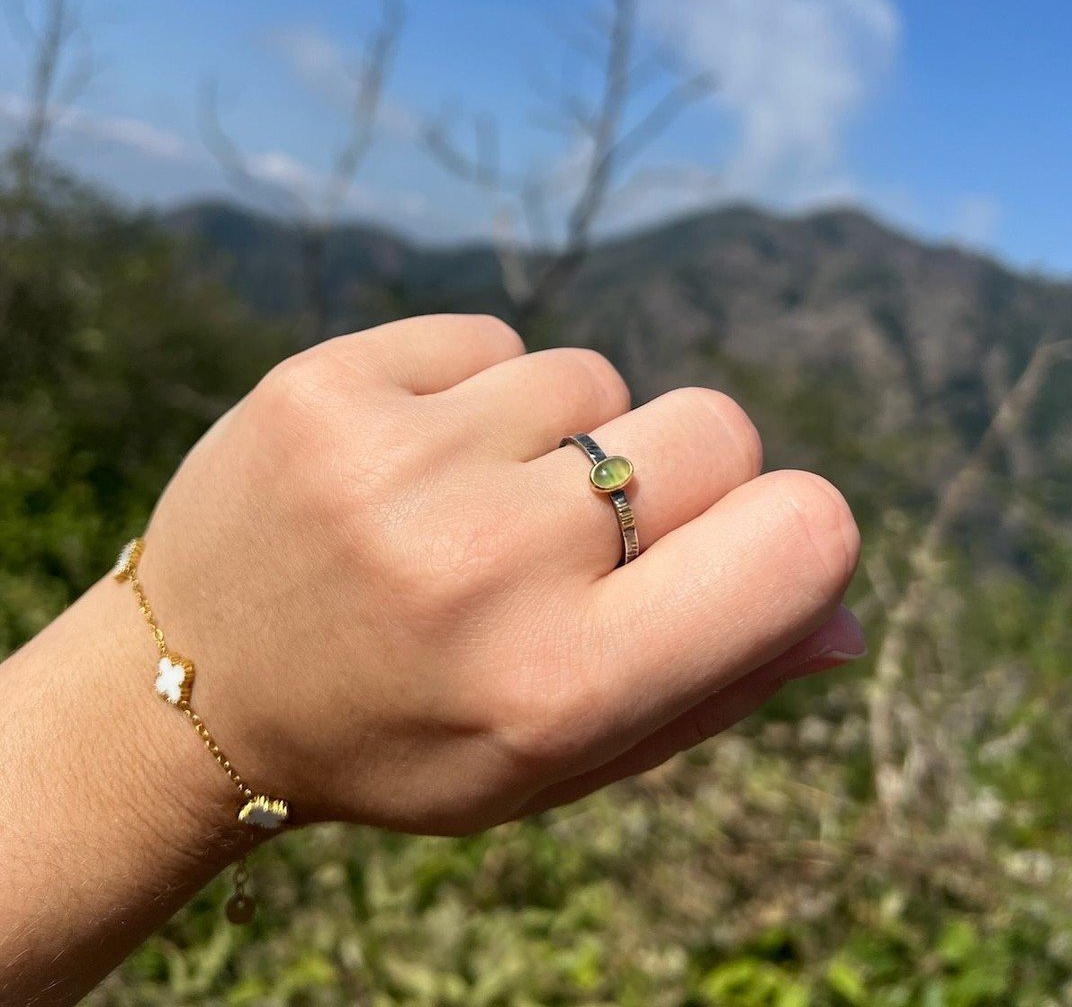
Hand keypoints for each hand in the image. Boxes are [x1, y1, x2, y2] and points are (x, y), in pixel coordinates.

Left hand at [139, 314, 861, 834]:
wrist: (194, 690)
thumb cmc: (407, 733)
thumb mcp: (560, 763)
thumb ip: (711, 689)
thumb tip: (843, 616)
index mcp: (567, 684)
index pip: (801, 537)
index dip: (794, 532)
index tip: (736, 548)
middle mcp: (490, 565)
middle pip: (715, 427)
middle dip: (680, 475)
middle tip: (582, 535)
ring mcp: (398, 461)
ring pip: (595, 377)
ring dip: (563, 439)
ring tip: (466, 510)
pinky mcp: (328, 383)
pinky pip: (493, 343)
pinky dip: (476, 396)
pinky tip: (409, 465)